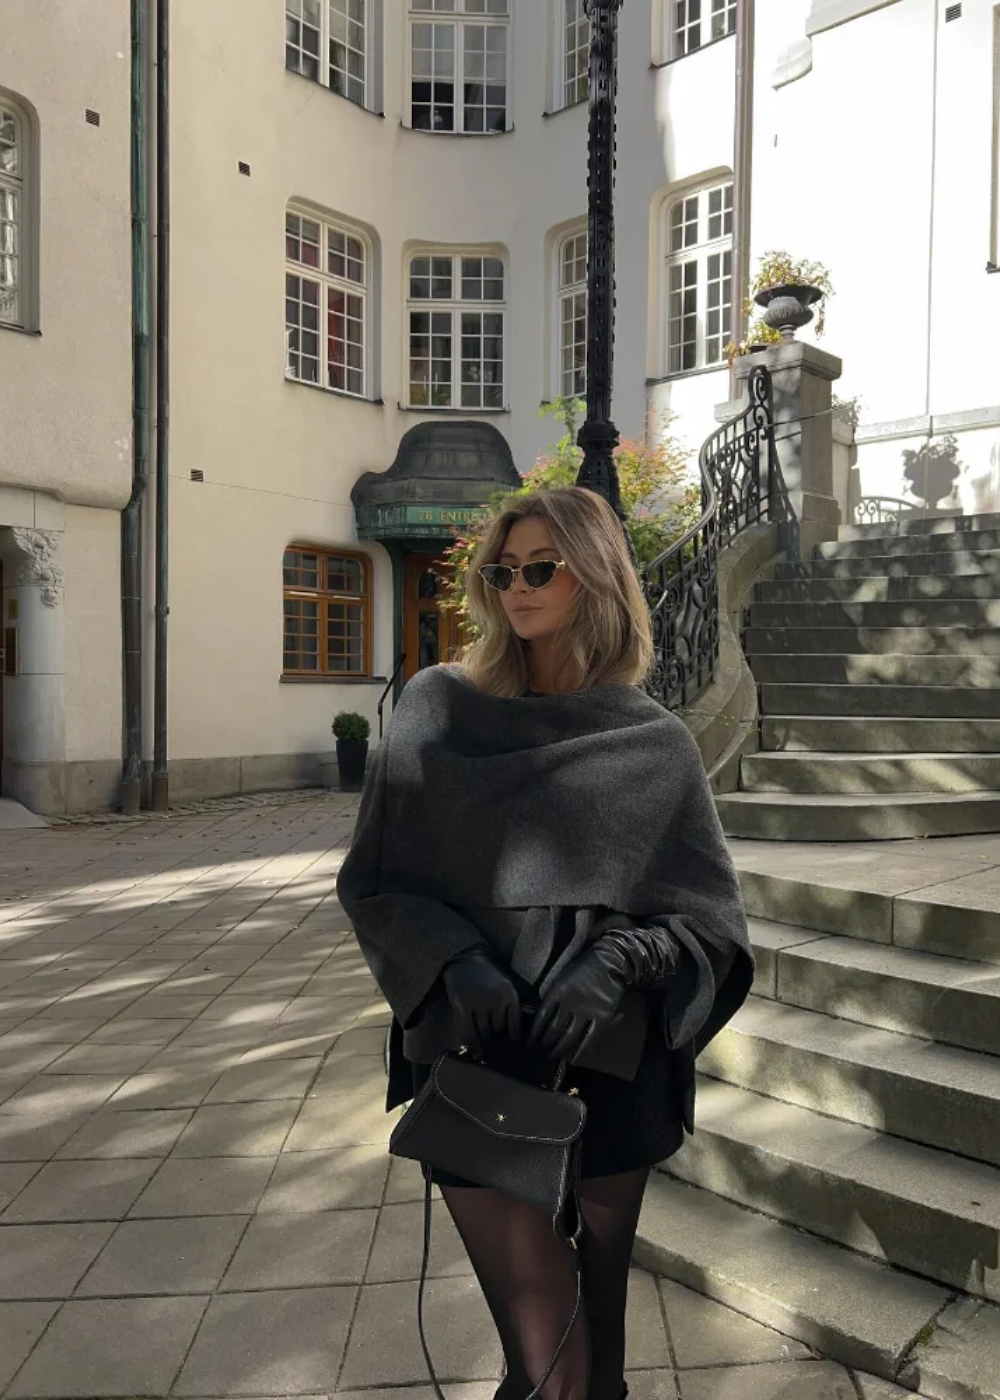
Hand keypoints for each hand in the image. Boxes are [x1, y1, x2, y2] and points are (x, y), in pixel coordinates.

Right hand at [441, 948, 521, 1052]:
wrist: (466, 958)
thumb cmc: (488, 974)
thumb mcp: (505, 987)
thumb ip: (509, 1007)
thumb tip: (513, 1035)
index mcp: (511, 995)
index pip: (516, 1026)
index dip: (514, 1042)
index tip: (514, 1054)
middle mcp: (498, 1000)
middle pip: (499, 1032)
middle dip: (499, 1047)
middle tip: (498, 1059)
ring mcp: (480, 1003)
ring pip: (484, 1034)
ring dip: (484, 1048)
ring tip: (484, 1058)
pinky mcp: (463, 1005)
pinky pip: (467, 1030)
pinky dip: (469, 1043)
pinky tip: (470, 1051)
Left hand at [527, 943, 626, 1061]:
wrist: (609, 962)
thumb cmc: (582, 969)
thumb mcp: (562, 978)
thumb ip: (553, 997)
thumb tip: (543, 1017)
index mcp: (558, 991)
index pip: (541, 1016)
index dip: (534, 1032)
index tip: (529, 1042)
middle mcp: (570, 1003)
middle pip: (553, 1030)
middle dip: (543, 1044)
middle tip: (537, 1054)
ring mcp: (587, 1012)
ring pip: (568, 1037)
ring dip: (558, 1050)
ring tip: (551, 1059)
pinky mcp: (602, 1018)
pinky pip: (589, 1039)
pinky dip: (579, 1051)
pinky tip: (571, 1060)